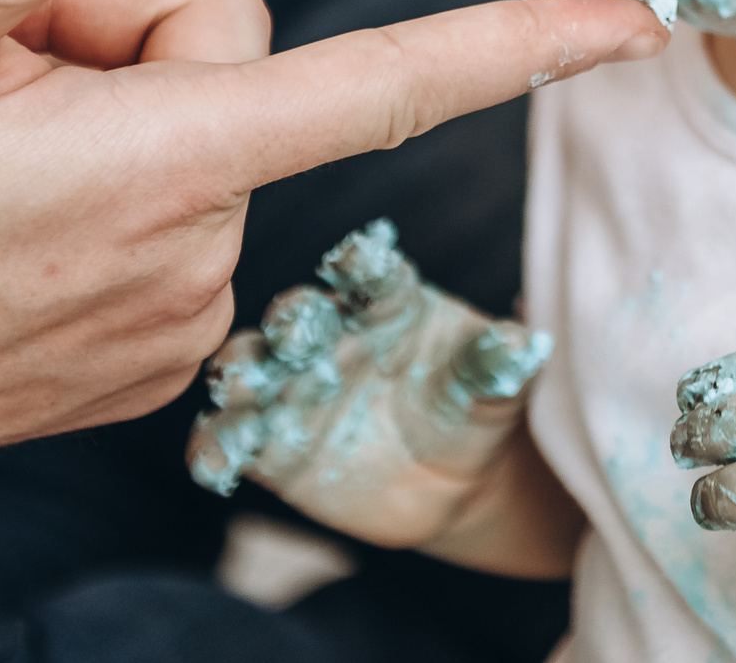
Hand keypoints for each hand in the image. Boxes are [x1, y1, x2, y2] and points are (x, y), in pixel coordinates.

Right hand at [0, 0, 668, 525]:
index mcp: (166, 160)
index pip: (386, 83)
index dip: (520, 45)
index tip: (637, 26)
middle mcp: (203, 245)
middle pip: (236, 59)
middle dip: (124, 32)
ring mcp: (181, 315)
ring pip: (206, 136)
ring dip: (113, 118)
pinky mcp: (153, 355)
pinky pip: (181, 212)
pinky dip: (110, 190)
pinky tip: (4, 219)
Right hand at [189, 220, 548, 548]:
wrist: (454, 481)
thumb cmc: (475, 409)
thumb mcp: (496, 387)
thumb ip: (497, 364)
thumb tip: (520, 343)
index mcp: (386, 300)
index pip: (370, 272)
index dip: (365, 260)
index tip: (361, 254)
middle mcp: (330, 333)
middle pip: (298, 314)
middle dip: (293, 318)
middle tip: (295, 329)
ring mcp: (292, 386)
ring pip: (249, 368)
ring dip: (238, 371)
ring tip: (236, 385)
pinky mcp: (269, 444)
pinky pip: (230, 441)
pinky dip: (216, 448)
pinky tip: (214, 465)